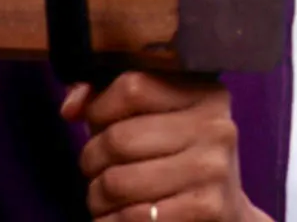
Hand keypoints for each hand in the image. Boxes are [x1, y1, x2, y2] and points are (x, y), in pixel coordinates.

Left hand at [62, 72, 270, 221]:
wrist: (225, 213)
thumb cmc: (176, 159)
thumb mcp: (153, 119)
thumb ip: (107, 100)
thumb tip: (71, 107)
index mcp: (203, 93)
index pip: (131, 87)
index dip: (99, 108)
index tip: (97, 124)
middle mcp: (215, 127)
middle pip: (118, 138)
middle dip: (92, 159)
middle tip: (96, 170)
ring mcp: (213, 169)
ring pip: (117, 182)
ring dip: (97, 195)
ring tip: (105, 196)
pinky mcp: (207, 209)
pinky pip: (132, 217)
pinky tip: (116, 217)